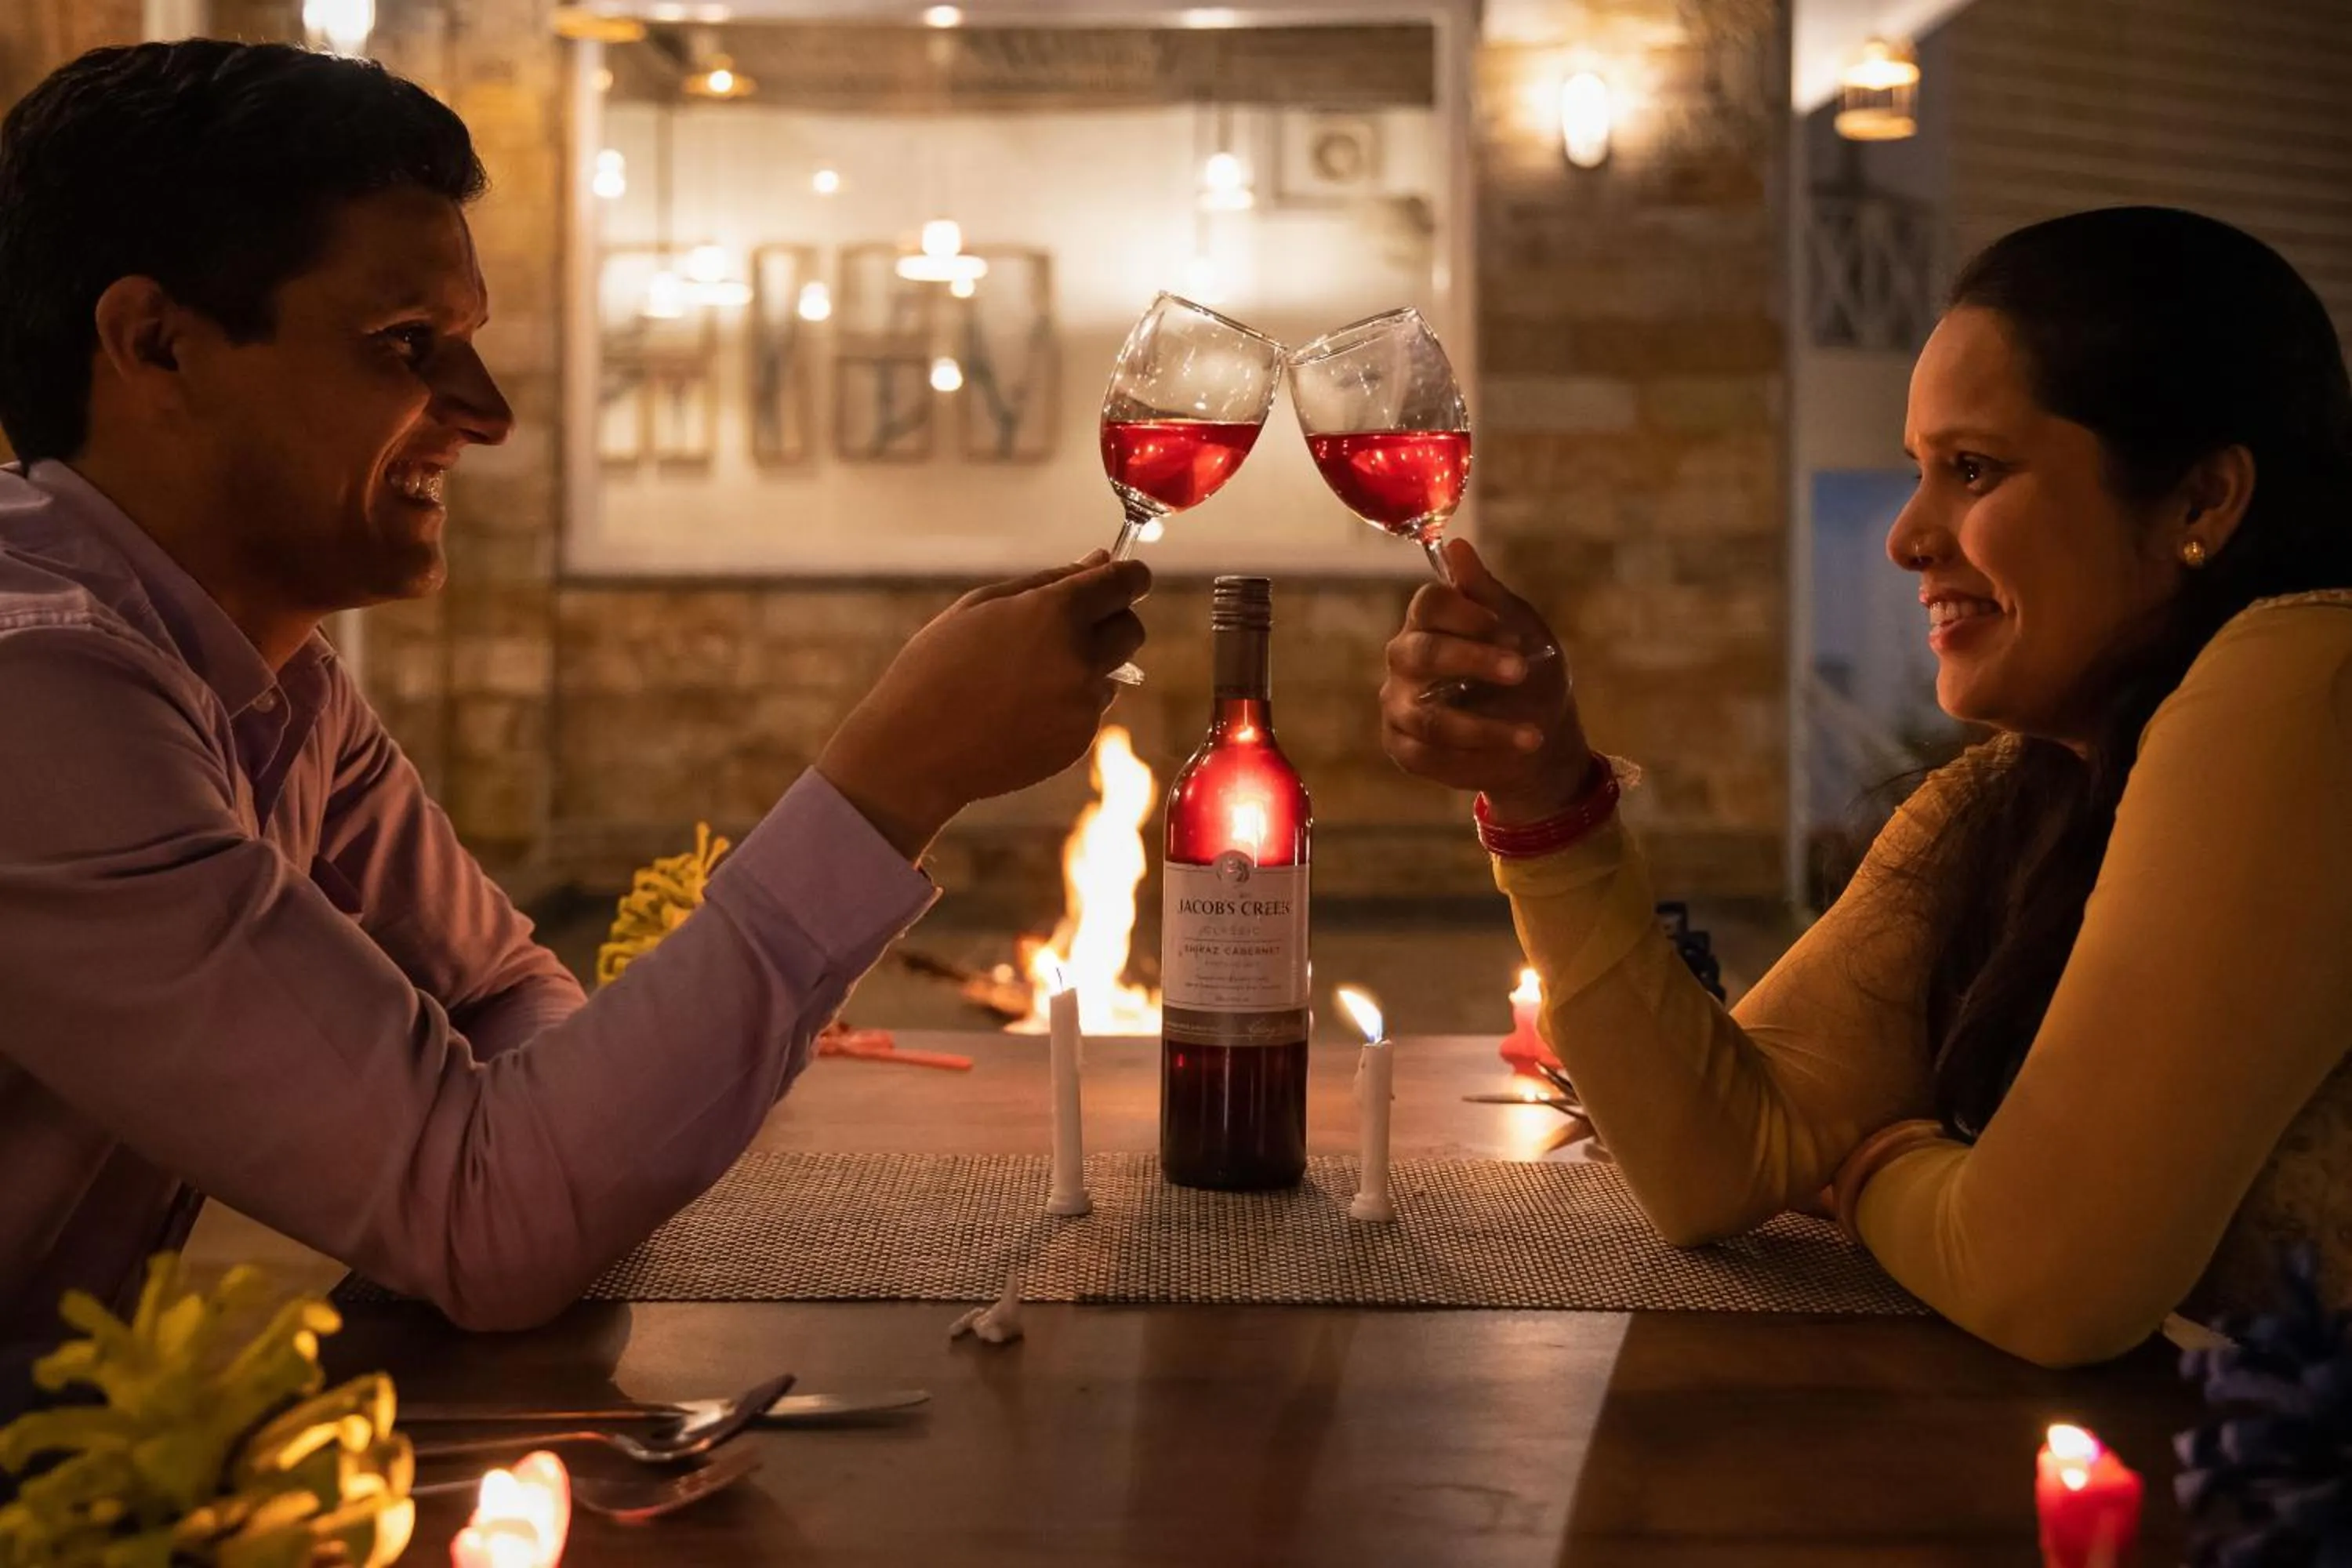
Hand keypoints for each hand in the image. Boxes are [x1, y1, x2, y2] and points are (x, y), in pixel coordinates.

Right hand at [818, 552, 1150, 857]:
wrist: (915, 750)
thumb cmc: (937, 667)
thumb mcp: (982, 605)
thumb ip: (1050, 581)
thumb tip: (1101, 560)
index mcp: (1055, 613)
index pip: (1126, 582)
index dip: (1129, 577)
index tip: (1123, 579)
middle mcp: (1080, 658)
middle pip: (1132, 629)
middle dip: (1111, 621)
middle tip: (1066, 628)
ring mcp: (1083, 705)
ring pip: (1112, 673)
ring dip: (1087, 666)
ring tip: (1024, 678)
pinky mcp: (1080, 741)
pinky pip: (1091, 710)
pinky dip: (1069, 704)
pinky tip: (1021, 710)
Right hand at [1380, 538, 1592, 823]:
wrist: (1541, 738)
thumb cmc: (1529, 675)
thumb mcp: (1523, 631)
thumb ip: (1489, 595)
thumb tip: (1458, 545)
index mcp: (1431, 622)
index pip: (1428, 605)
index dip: (1466, 614)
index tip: (1510, 632)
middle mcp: (1405, 659)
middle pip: (1420, 652)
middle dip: (1474, 662)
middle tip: (1521, 672)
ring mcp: (1398, 705)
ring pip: (1425, 715)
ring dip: (1483, 727)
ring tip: (1533, 736)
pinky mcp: (1402, 747)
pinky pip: (1426, 755)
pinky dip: (1473, 758)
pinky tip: (1510, 756)